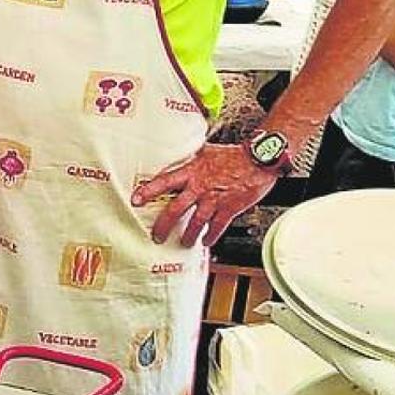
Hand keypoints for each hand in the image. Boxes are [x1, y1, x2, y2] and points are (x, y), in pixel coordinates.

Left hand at [131, 143, 279, 247]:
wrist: (259, 160)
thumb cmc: (235, 155)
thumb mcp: (207, 151)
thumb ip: (192, 157)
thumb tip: (180, 153)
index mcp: (192, 172)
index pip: (164, 181)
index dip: (148, 190)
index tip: (136, 199)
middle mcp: (200, 187)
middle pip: (175, 209)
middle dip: (163, 225)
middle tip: (157, 236)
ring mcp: (214, 200)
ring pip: (194, 223)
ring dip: (187, 236)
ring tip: (183, 243)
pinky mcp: (229, 209)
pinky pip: (216, 227)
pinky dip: (210, 236)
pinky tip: (206, 241)